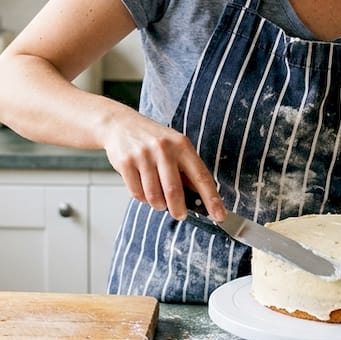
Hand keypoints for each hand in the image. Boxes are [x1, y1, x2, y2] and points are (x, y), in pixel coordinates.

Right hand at [101, 112, 224, 221]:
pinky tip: (143, 188)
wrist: (121, 124)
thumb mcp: (175, 146)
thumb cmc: (153, 139)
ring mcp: (143, 155)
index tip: (219, 215)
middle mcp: (164, 148)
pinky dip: (142, 198)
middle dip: (179, 210)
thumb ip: (187, 170)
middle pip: (174, 191)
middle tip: (180, 214)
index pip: (201, 177)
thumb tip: (200, 198)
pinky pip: (137, 193)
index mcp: (182, 145)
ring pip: (154, 196)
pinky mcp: (126, 162)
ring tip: (158, 199)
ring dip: (158, 205)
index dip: (211, 199)